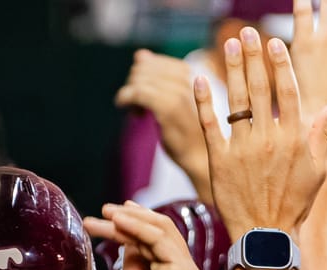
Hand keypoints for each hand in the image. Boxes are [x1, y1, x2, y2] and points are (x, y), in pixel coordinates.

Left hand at [84, 202, 200, 269]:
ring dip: (131, 218)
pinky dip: (139, 228)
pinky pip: (160, 241)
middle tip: (104, 210)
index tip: (109, 215)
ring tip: (106, 213)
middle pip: (157, 228)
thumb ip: (133, 266)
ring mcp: (183, 268)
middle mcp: (179, 266)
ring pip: (160, 229)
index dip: (133, 222)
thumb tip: (127, 245)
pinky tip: (119, 223)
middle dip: (130, 215)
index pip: (153, 236)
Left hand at [116, 50, 208, 189]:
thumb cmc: (187, 132)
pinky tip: (127, 109)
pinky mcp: (169, 108)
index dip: (143, 78)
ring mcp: (180, 93)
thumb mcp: (172, 99)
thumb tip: (140, 54)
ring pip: (140, 79)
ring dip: (130, 93)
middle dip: (134, 84)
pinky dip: (125, 98)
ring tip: (137, 111)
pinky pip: (138, 92)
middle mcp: (188, 79)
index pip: (155, 62)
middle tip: (138, 105)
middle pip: (144, 68)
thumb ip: (157, 76)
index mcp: (193, 74)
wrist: (201, 158)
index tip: (145, 98)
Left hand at [196, 29, 326, 238]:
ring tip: (228, 44)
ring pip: (237, 101)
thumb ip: (324, 134)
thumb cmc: (294, 203)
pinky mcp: (219, 161)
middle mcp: (270, 138)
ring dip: (232, 70)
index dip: (280, 64)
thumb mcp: (318, 170)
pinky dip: (203, 102)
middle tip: (246, 33)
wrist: (266, 234)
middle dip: (253, 57)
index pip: (289, 91)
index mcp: (296, 137)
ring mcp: (243, 149)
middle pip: (261, 88)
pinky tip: (198, 80)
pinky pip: (210, 125)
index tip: (274, 42)